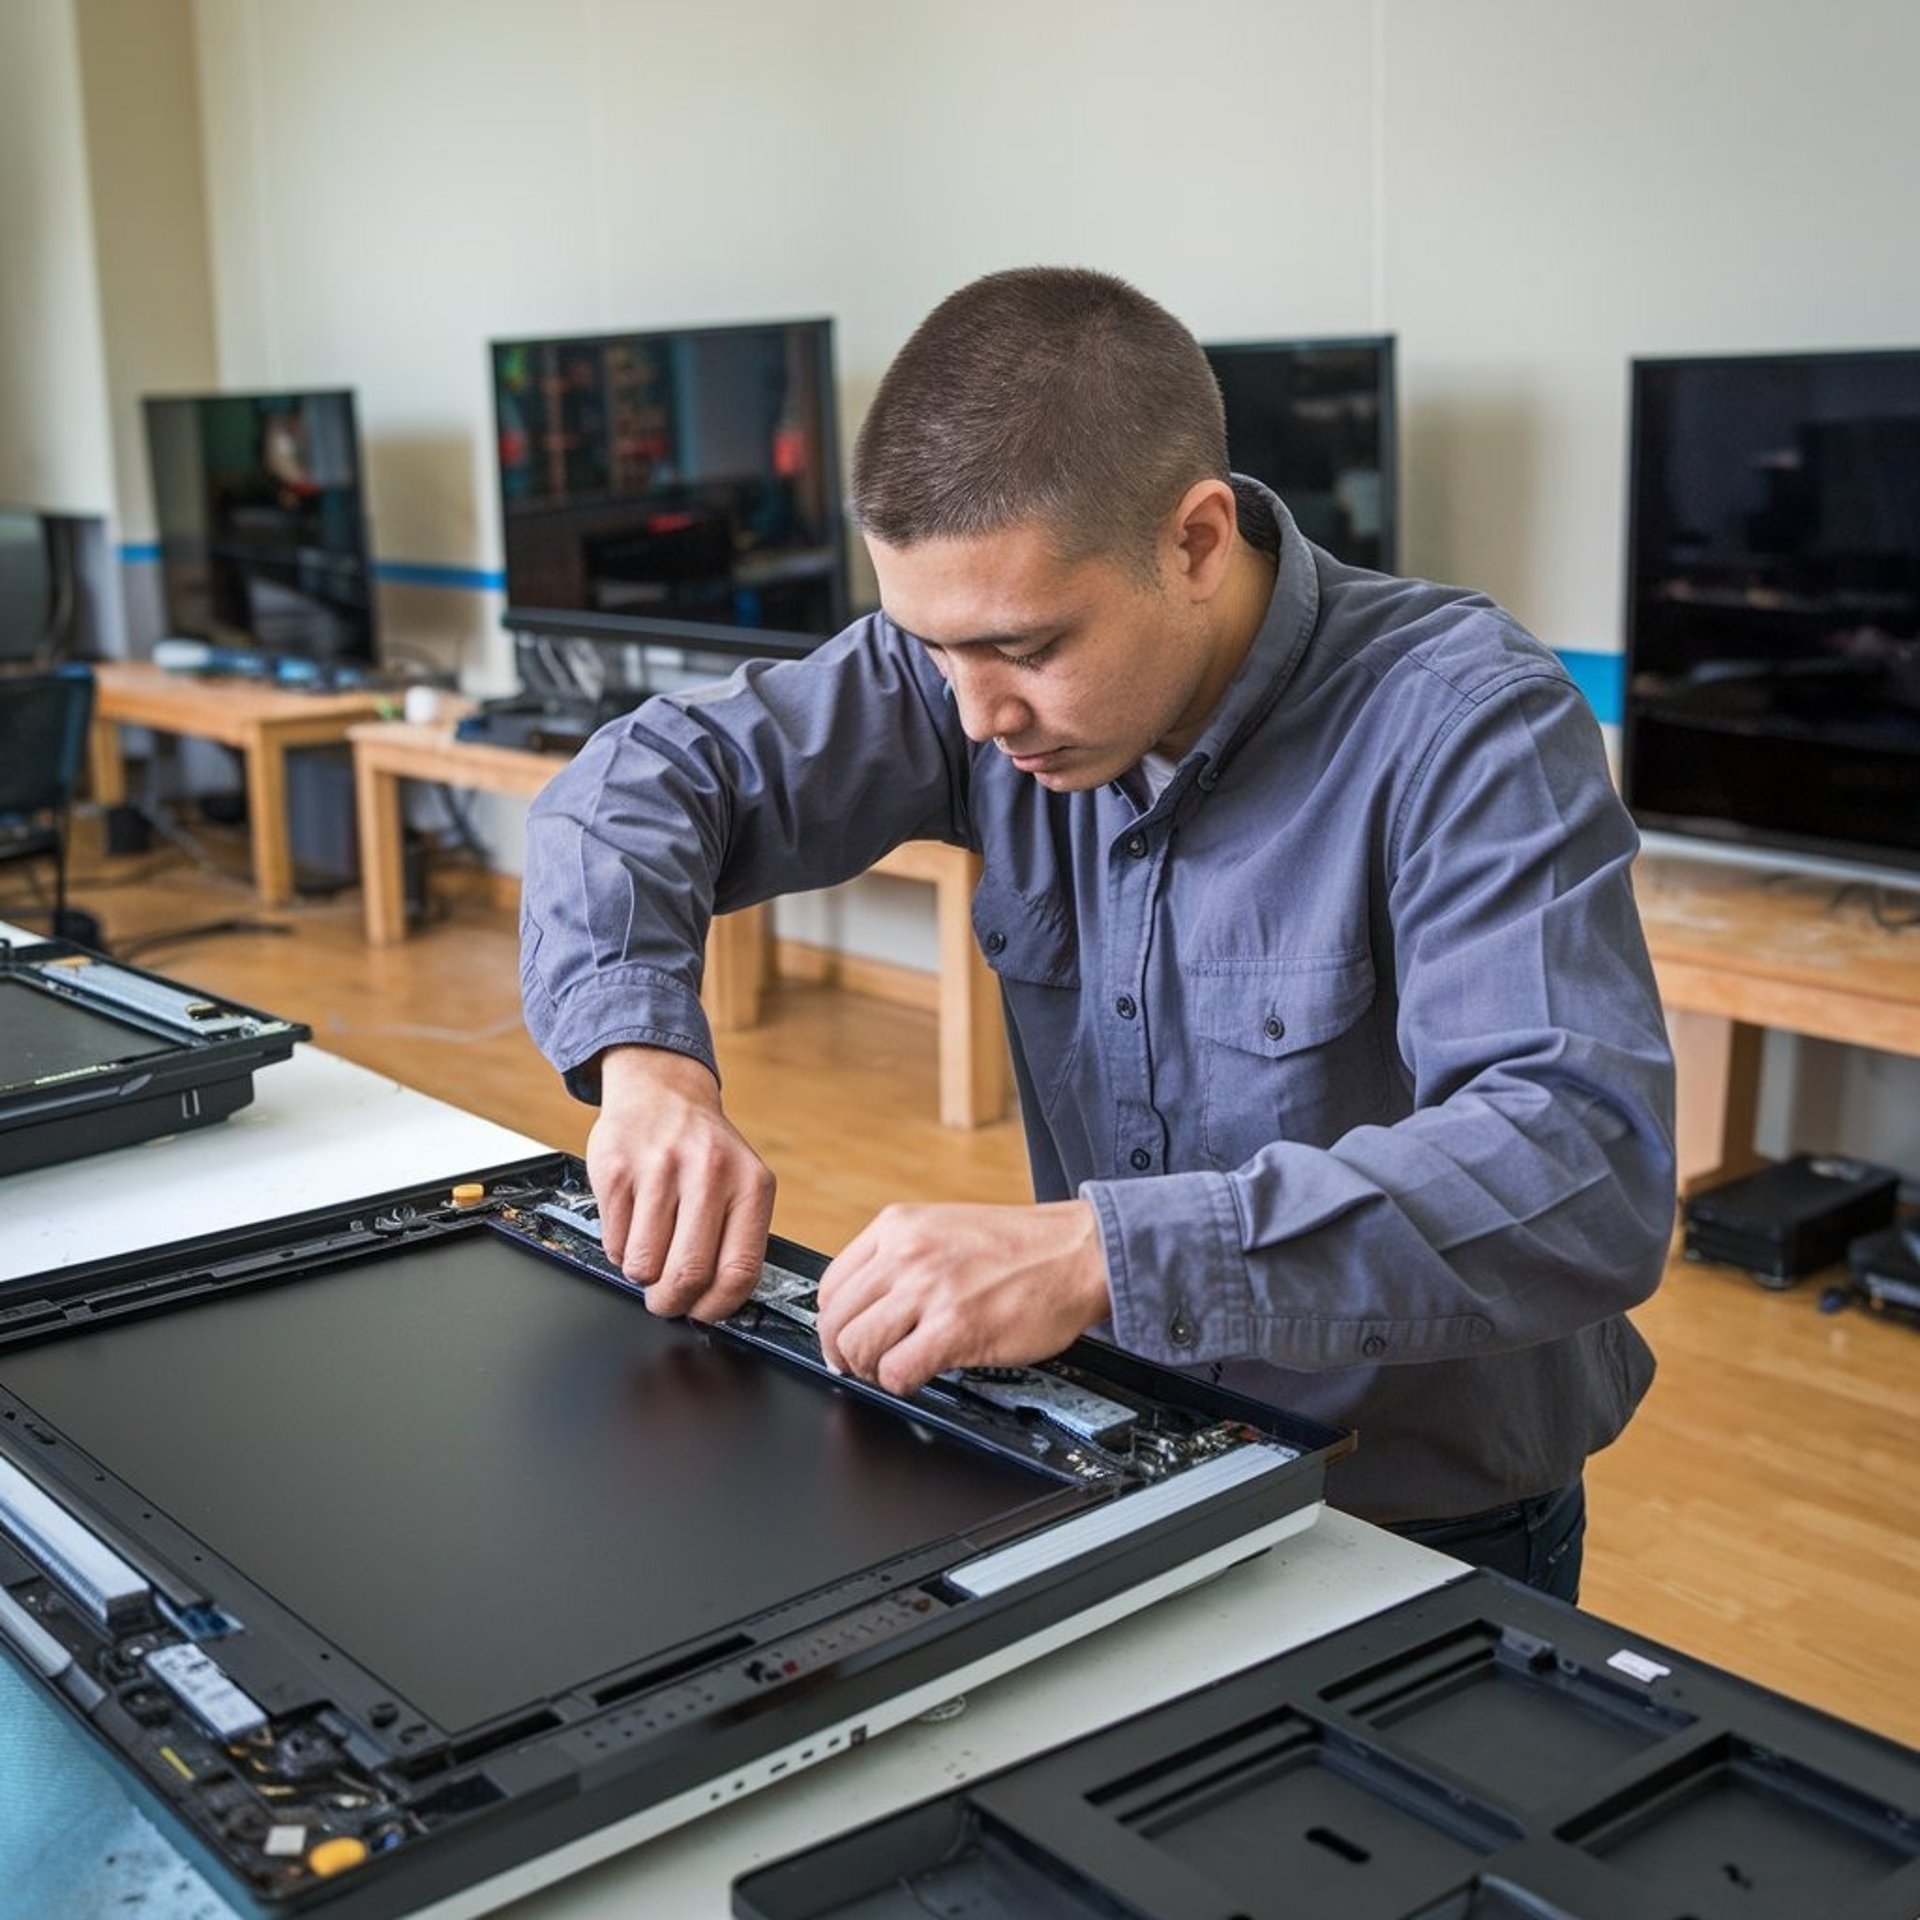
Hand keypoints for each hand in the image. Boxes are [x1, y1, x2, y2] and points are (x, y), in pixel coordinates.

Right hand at [584, 1045, 775, 1321]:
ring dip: (641, 1275)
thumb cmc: (704, 1151)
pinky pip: (613, 1242)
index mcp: (751, 1184)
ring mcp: (660, 1169)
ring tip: (648, 1255)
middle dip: (671, 1303)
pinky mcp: (616, 1170)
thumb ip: (736, 1238)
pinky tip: (631, 1225)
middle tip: (664, 1301)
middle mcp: (709, 1173)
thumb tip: (715, 1304)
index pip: (739, 1271)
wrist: (661, 1091)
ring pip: (644, 1264)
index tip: (702, 1312)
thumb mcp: (741, 1183)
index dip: (716, 1307)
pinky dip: (618, 1250)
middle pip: (689, 1274)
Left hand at [814, 1200, 1110, 1396]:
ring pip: (857, 1347)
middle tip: (863, 1366)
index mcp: (898, 1226)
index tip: (845, 1338)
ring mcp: (928, 1290)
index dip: (834, 1322)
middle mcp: (906, 1253)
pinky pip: (896, 1371)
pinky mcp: (955, 1327)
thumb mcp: (945, 1228)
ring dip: (870, 1370)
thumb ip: (902, 1257)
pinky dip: (900, 1384)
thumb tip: (866, 1303)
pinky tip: (920, 1375)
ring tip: (893, 1370)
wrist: (1079, 1252)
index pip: (831, 1284)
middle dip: (844, 1353)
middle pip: (836, 1319)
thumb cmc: (1023, 1246)